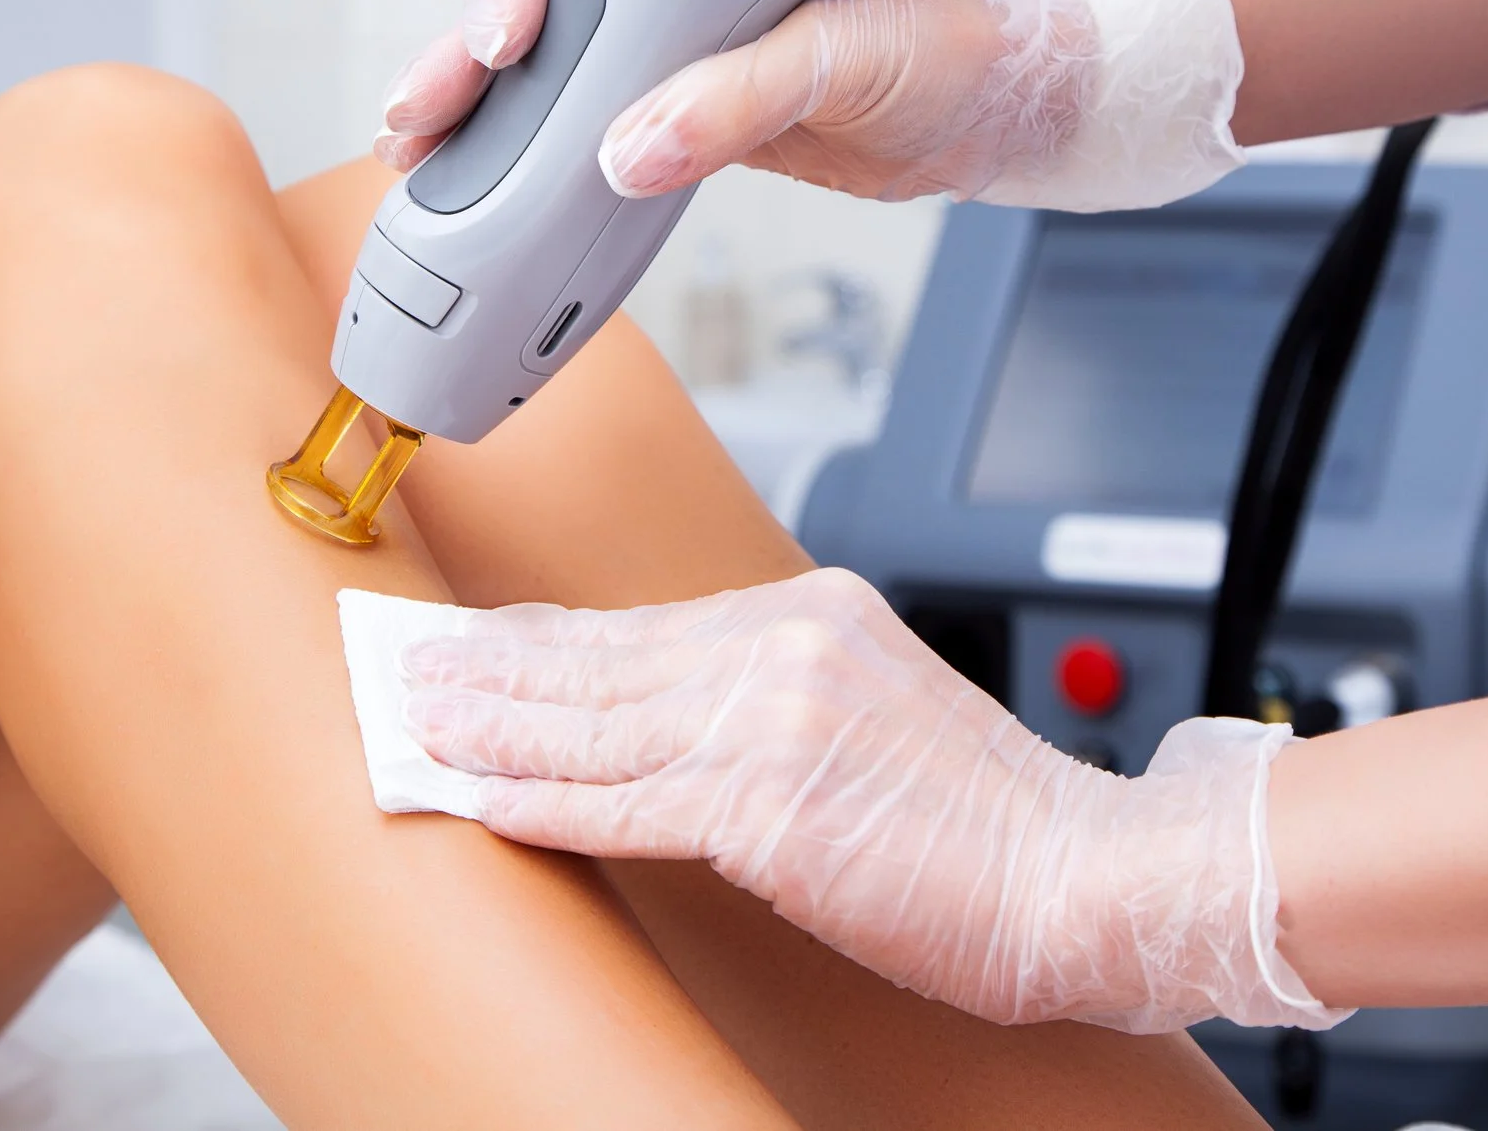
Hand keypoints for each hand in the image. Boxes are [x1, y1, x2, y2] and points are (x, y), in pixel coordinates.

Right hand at [378, 0, 1242, 210]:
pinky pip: (591, 128)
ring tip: (414, 156)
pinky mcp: (686, 114)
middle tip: (417, 112)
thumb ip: (745, 98)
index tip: (507, 29)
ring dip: (482, 109)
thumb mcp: (854, 56)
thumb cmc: (953, 42)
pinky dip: (536, 158)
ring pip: (554, 66)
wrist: (1000, 110)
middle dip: (468, 50)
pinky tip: (484, 188)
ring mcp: (678, 44)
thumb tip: (628, 153)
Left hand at [401, 568, 1335, 1032]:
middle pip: (600, 657)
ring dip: (486, 723)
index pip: (645, 625)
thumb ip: (783, 696)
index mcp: (814, 613)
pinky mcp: (764, 806)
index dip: (547, 637)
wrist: (1083, 873)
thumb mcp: (882, 714)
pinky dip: (533, 794)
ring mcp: (771, 720)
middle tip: (404, 663)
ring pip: (591, 721)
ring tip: (409, 719)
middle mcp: (785, 646)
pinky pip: (617, 800)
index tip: (480, 640)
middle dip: (492, 665)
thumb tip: (681, 718)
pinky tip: (471, 790)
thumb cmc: (995, 820)